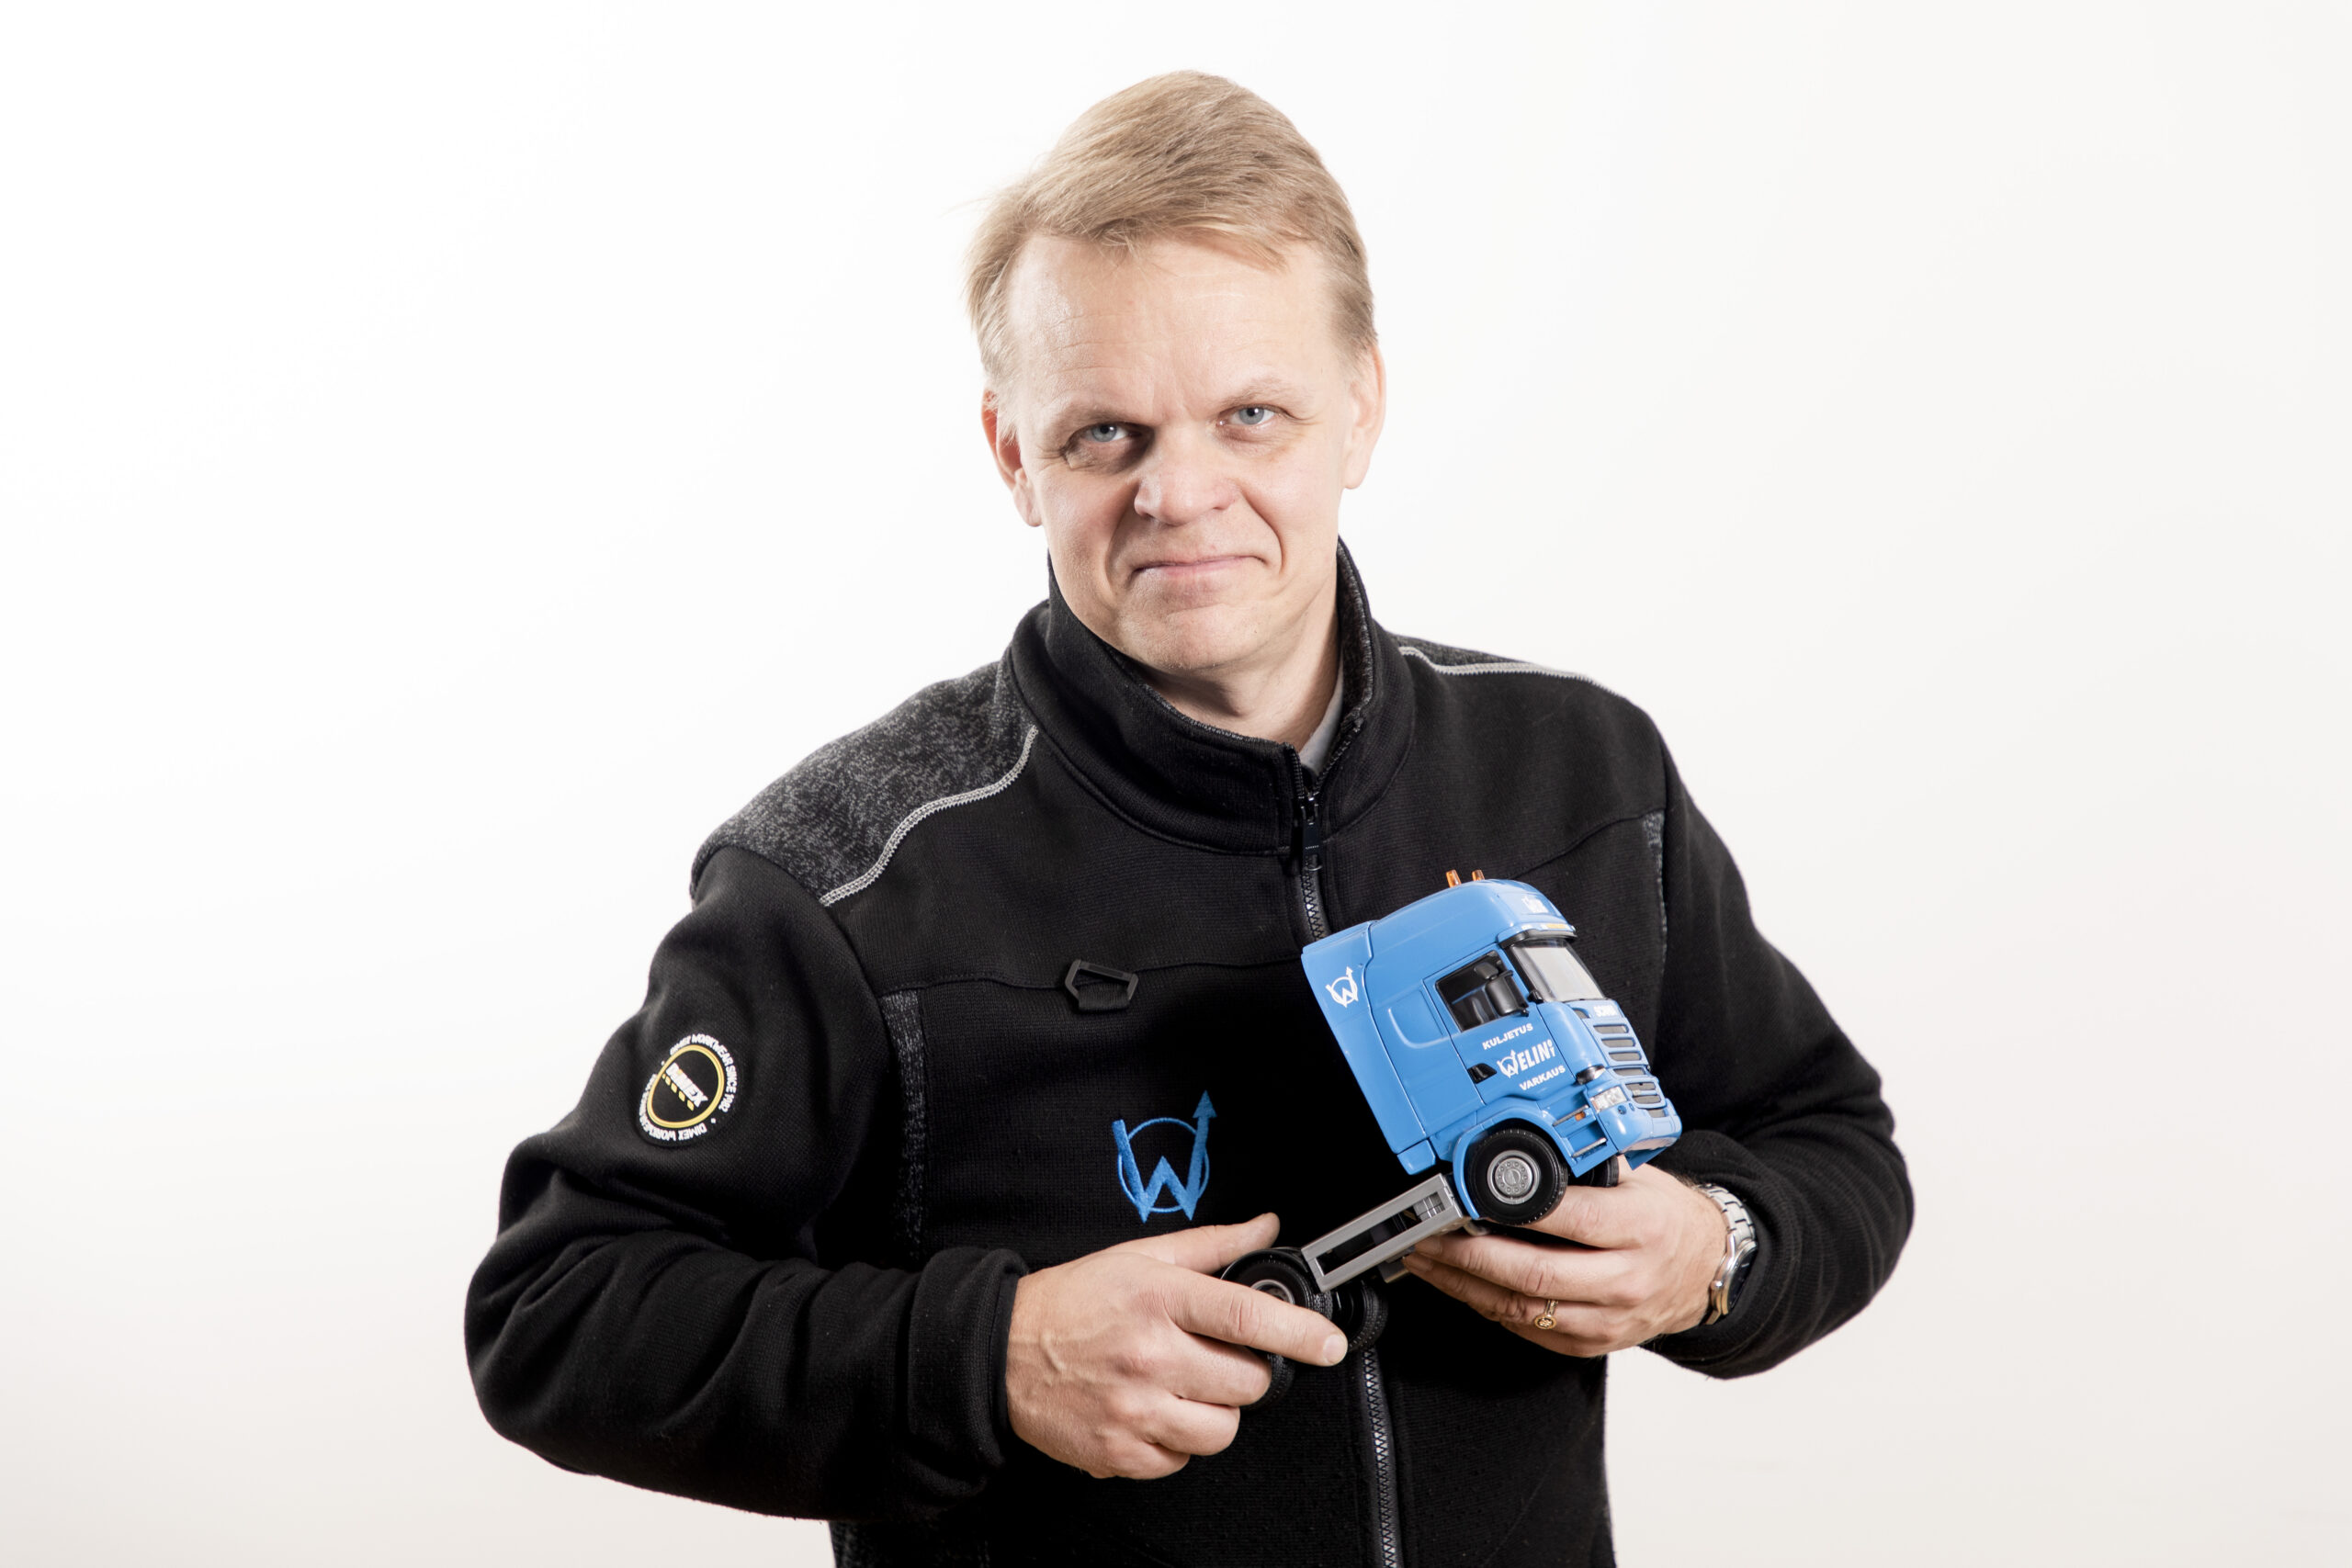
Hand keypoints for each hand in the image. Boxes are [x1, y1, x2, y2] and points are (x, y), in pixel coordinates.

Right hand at [1005, 1213, 1349, 1479]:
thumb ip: (1213, 1245)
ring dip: (1215, 1412)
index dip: (1299, 1333)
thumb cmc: (1073, 1301)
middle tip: (1214, 1357)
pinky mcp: (1120, 1452)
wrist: (1001, 1353)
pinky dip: (1177, 1440)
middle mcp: (1150, 1355)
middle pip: (1246, 1383)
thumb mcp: (1141, 1257)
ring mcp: (1134, 1409)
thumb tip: (1268, 1228)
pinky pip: (1182, 1459)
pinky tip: (1153, 1411)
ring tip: (1183, 1386)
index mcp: (1159, 1298)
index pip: (1247, 1318)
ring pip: (1222, 1430)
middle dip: (1245, 1372)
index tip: (1330, 1344)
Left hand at [1399, 1160, 1727, 1355]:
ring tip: (1427, 1262)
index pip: (1572, 1219)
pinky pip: (1528, 1329)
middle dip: (1470, 1256)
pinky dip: (1486, 1306)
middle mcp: (1626, 1279)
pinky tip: (1459, 1284)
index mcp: (1641, 1228)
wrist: (1704, 1270)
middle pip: (1535, 1274)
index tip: (1467, 1197)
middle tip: (1429, 1236)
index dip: (1513, 1211)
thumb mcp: (1637, 1179)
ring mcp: (1609, 1319)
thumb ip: (1585, 1168)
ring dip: (1464, 1286)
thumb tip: (1518, 1151)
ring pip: (1523, 1308)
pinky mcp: (1592, 1344)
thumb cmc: (1663, 1218)